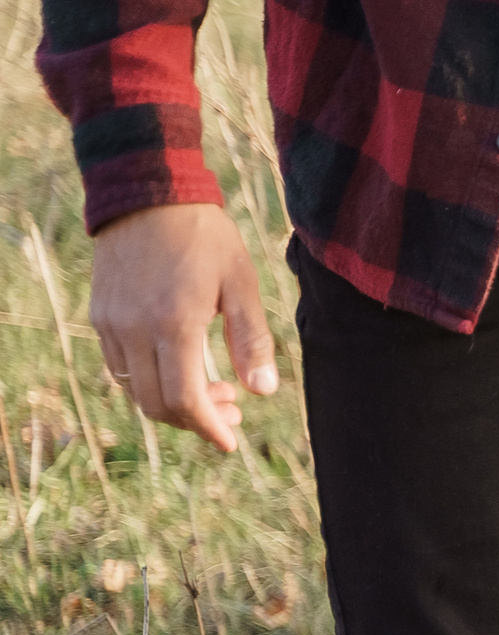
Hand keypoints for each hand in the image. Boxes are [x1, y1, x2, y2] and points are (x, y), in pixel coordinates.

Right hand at [88, 202, 278, 452]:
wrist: (149, 193)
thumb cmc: (204, 235)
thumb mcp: (242, 283)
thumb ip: (252, 340)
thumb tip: (263, 392)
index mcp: (174, 323)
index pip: (185, 399)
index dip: (209, 428)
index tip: (231, 441)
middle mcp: (134, 329)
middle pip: (156, 404)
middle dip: (196, 419)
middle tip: (233, 410)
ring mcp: (111, 323)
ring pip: (135, 390)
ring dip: (173, 402)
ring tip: (215, 389)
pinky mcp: (100, 315)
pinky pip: (121, 366)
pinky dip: (150, 381)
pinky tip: (182, 368)